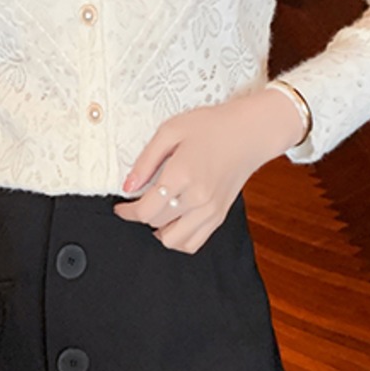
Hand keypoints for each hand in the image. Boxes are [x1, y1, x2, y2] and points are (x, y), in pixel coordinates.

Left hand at [112, 88, 305, 253]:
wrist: (249, 133)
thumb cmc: (211, 127)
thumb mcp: (170, 131)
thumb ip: (146, 161)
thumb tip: (128, 187)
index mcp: (182, 174)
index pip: (145, 210)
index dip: (126, 212)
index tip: (121, 207)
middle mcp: (197, 197)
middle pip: (156, 224)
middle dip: (141, 215)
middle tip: (139, 202)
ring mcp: (210, 210)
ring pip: (174, 241)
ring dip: (159, 231)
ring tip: (156, 213)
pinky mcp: (219, 216)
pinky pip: (193, 243)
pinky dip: (179, 239)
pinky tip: (173, 222)